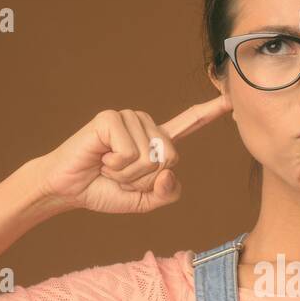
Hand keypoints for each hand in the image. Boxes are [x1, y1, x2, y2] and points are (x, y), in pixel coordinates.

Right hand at [33, 95, 232, 212]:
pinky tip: (101, 158)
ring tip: (108, 166)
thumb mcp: (145, 201)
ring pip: (149, 157)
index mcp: (157, 140)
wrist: (69, 189)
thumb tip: (169, 172)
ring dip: (126, 173)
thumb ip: (166, 193)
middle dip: (144, 178)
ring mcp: (129, 118)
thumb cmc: (105, 191)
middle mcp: (146, 125)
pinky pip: (130, 152)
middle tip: (119, 174)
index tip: (230, 99)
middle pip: (170, 157)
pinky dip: (115, 165)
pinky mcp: (111, 118)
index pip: (190, 123)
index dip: (210, 112)